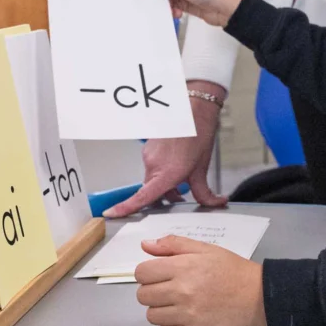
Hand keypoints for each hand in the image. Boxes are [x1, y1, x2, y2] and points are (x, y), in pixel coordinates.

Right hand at [103, 81, 226, 216]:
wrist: (193, 111)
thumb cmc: (198, 135)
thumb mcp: (202, 169)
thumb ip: (204, 192)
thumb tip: (214, 203)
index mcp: (166, 173)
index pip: (142, 196)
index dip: (125, 207)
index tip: (111, 214)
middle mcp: (153, 165)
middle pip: (151, 190)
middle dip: (164, 194)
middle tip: (182, 191)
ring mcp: (148, 155)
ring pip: (153, 177)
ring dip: (164, 179)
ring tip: (183, 168)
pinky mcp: (148, 148)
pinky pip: (152, 165)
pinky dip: (162, 167)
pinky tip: (176, 158)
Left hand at [134, 235, 266, 325]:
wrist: (259, 297)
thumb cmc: (232, 269)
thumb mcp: (205, 249)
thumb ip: (173, 244)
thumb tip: (145, 245)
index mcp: (182, 267)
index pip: (141, 273)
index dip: (148, 272)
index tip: (159, 273)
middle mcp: (181, 292)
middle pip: (143, 296)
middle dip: (153, 290)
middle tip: (170, 288)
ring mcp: (187, 315)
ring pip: (152, 316)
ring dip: (160, 309)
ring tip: (178, 303)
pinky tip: (184, 317)